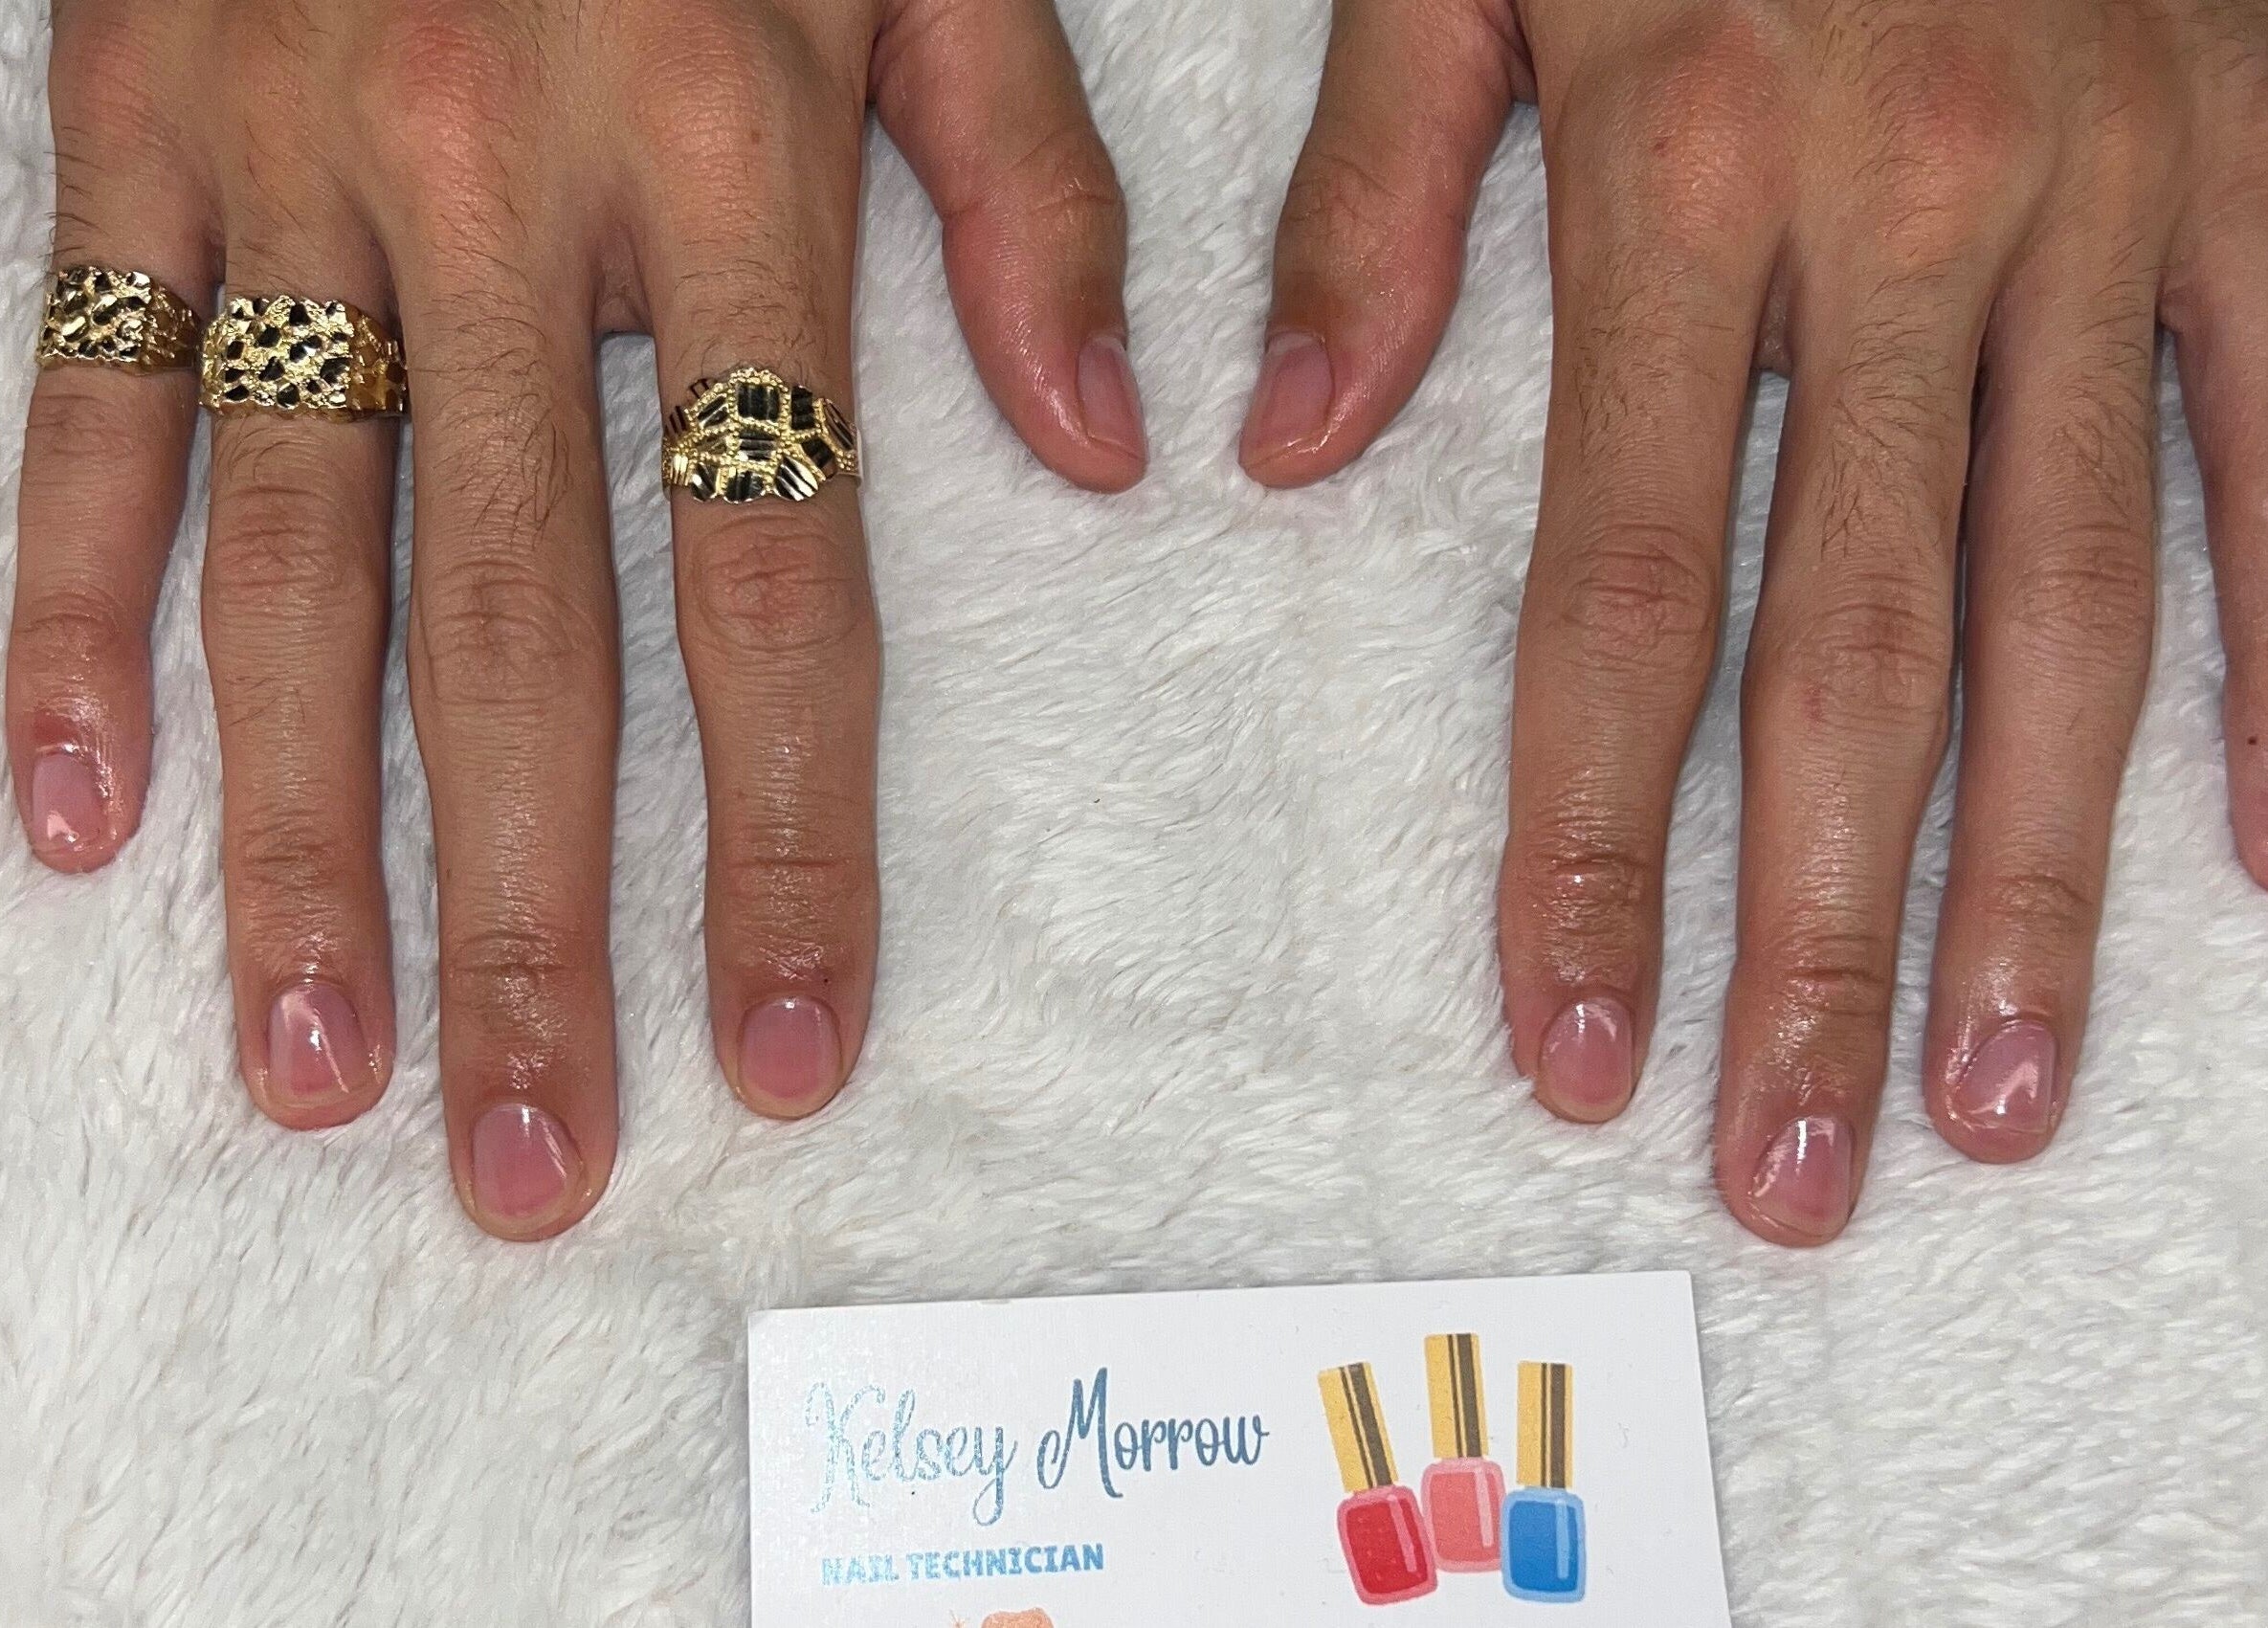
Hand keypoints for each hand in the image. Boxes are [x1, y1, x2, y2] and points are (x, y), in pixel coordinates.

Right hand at [7, 0, 1142, 1238]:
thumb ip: (1023, 192)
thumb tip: (1110, 451)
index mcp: (728, 163)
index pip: (779, 583)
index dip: (790, 840)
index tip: (786, 1049)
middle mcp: (500, 199)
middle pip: (521, 642)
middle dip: (531, 928)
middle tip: (528, 1161)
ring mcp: (286, 168)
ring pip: (288, 568)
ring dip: (297, 845)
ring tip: (315, 1071)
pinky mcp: (124, 124)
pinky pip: (74, 401)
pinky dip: (56, 611)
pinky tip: (65, 819)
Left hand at [1244, 0, 2267, 1241]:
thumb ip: (1376, 193)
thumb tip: (1275, 449)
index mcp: (1681, 179)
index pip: (1617, 597)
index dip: (1589, 842)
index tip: (1571, 1041)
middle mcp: (1908, 218)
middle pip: (1854, 663)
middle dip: (1817, 937)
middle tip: (1792, 1165)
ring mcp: (2118, 197)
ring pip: (2079, 606)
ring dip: (2038, 876)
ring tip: (1994, 1096)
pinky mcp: (2263, 162)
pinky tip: (2261, 864)